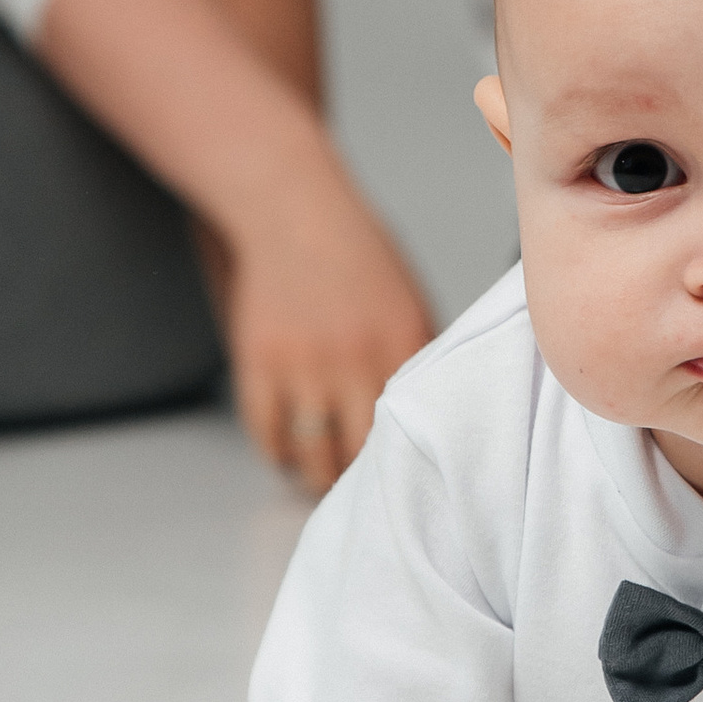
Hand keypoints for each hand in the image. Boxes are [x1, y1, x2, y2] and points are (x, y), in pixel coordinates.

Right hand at [221, 157, 434, 496]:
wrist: (294, 214)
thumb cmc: (359, 257)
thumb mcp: (412, 301)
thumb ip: (424, 355)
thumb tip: (443, 409)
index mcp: (402, 345)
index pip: (411, 429)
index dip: (408, 461)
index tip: (407, 477)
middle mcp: (355, 361)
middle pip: (361, 454)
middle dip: (360, 478)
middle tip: (362, 487)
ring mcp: (303, 365)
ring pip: (313, 455)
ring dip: (318, 477)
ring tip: (324, 479)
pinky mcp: (259, 364)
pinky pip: (268, 434)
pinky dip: (279, 453)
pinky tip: (290, 454)